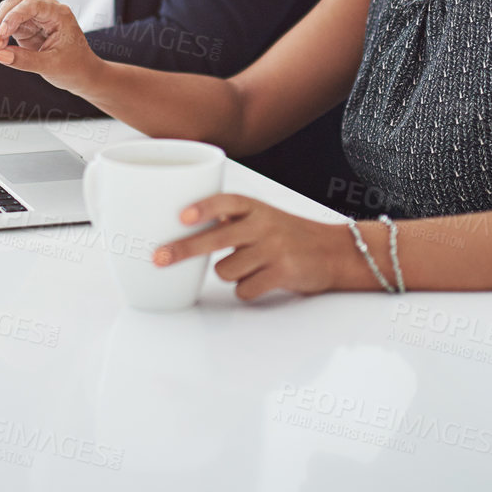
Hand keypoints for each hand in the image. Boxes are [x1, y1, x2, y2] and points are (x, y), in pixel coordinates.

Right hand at [0, 0, 101, 93]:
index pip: (30, 5)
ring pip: (7, 10)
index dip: (12, 17)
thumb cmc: (74, 68)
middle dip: (0, 20)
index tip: (1, 35)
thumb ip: (25, 60)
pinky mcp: (26, 27)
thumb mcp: (51, 66)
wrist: (82, 74)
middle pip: (15, 2)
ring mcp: (35, 18)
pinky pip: (6, 24)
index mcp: (58, 14)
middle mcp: (46, 10)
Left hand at [152, 194, 360, 300]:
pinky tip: (262, 279)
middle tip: (159, 258)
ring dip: (230, 274)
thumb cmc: (287, 233)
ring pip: (226, 270)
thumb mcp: (261, 216)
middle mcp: (263, 224)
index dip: (203, 208)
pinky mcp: (282, 272)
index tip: (181, 217)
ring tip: (250, 266)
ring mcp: (273, 249)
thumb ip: (229, 219)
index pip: (226, 202)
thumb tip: (183, 227)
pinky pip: (244, 289)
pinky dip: (247, 289)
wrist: (333, 251)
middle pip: (215, 239)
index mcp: (254, 207)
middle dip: (183, 250)